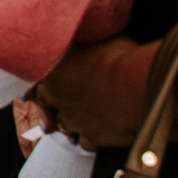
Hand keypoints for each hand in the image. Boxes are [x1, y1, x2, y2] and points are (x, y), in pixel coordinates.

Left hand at [32, 38, 153, 148]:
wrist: (140, 88)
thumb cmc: (121, 57)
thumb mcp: (97, 38)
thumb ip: (84, 42)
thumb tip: (87, 34)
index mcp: (52, 72)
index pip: (38, 79)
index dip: (42, 82)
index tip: (42, 85)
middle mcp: (58, 98)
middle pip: (47, 105)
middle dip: (54, 105)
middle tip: (61, 104)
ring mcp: (74, 120)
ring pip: (64, 125)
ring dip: (72, 121)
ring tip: (83, 116)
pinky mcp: (93, 138)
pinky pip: (85, 143)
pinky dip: (90, 139)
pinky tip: (98, 133)